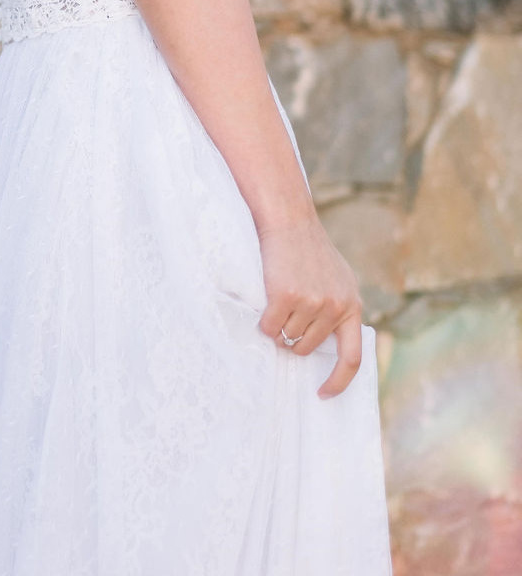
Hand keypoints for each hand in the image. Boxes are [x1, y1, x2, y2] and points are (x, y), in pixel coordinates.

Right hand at [256, 212, 363, 398]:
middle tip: (285, 317)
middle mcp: (335, 307)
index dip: (338, 381)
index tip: (323, 394)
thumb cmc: (310, 250)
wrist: (290, 221)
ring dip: (278, 327)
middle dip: (293, 340)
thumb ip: (341, 308)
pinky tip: (265, 302)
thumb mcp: (339, 280)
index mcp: (352, 306)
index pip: (352, 358)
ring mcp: (311, 303)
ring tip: (277, 300)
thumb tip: (337, 345)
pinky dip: (263, 322)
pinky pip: (269, 328)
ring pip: (287, 338)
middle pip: (307, 348)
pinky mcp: (286, 297)